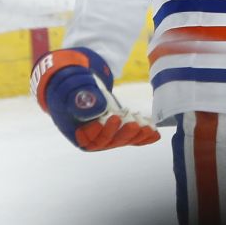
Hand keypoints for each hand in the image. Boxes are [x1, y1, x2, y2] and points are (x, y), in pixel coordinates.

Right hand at [30, 48, 160, 150]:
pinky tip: (154, 134)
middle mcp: (90, 136)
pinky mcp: (117, 129)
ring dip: (135, 136)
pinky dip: (143, 138)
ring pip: (120, 140)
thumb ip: (81, 97)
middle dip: (121, 134)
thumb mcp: (72, 87)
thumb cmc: (71, 84)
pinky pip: (130, 137)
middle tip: (133, 124)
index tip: (112, 118)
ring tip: (147, 127)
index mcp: (74, 129)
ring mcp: (105, 133)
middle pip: (106, 142)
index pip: (86, 139)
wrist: (77, 82)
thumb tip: (96, 110)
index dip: (99, 132)